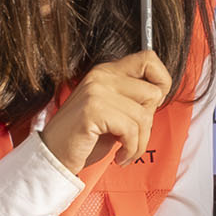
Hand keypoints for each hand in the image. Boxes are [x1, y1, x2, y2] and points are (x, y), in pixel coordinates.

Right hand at [41, 49, 172, 176]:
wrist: (54, 157)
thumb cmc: (85, 139)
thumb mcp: (113, 112)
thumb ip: (132, 99)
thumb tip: (160, 95)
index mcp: (106, 72)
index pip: (148, 59)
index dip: (161, 81)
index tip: (151, 106)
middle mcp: (101, 76)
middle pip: (152, 93)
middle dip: (148, 123)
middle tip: (132, 137)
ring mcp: (96, 91)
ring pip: (144, 116)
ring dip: (140, 143)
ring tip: (126, 151)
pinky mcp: (93, 110)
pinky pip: (131, 130)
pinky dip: (131, 149)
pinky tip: (120, 156)